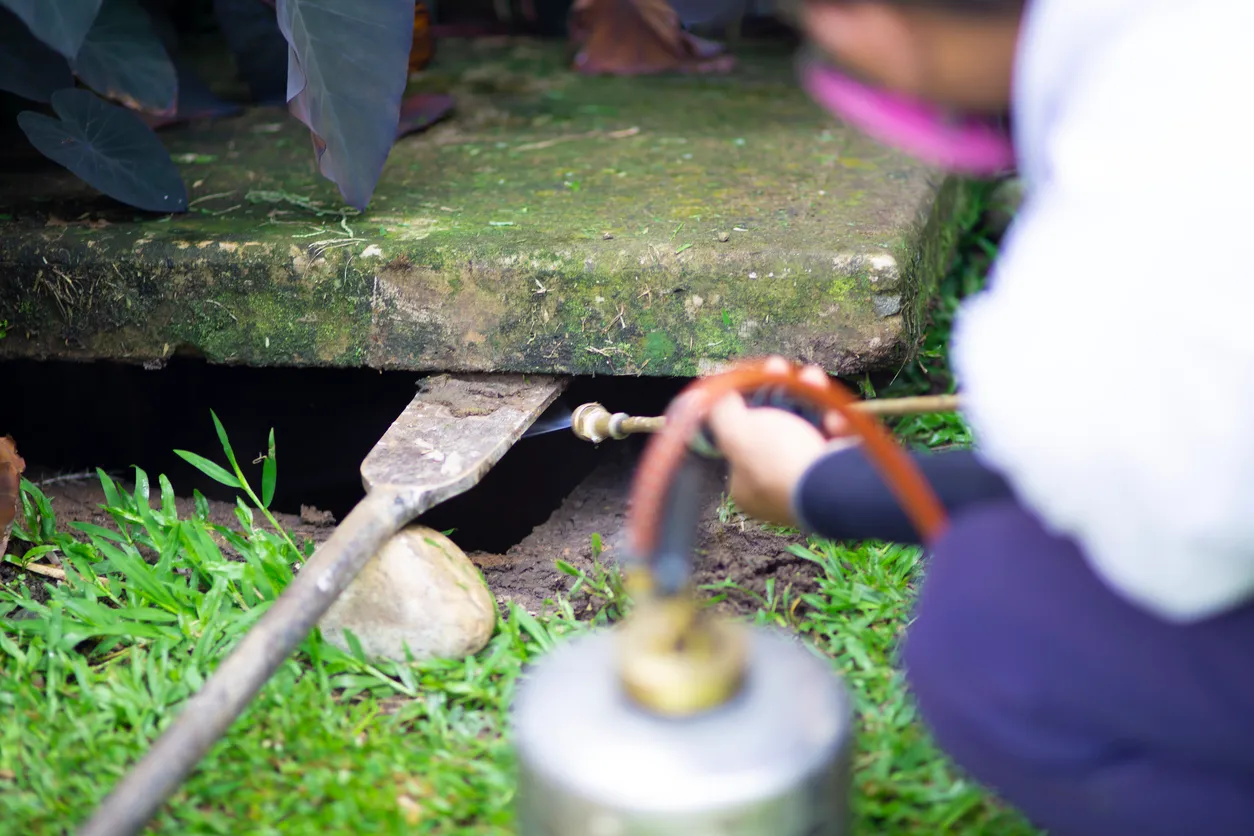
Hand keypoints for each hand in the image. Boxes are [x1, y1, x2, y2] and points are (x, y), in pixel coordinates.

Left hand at [705, 358, 852, 527]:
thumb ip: (722, 413)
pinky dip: (835, 420)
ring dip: (808, 395)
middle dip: (778, 391)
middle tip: (781, 366)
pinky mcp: (841, 472)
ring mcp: (811, 481)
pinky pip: (833, 438)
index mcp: (747, 485)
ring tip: (812, 376)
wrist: (837, 487)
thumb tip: (716, 395)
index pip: (740, 439)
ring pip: (806, 426)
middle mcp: (778, 486)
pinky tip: (835, 414)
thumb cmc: (779, 462)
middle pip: (775, 427)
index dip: (744, 404)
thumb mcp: (737, 432)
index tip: (749, 378)